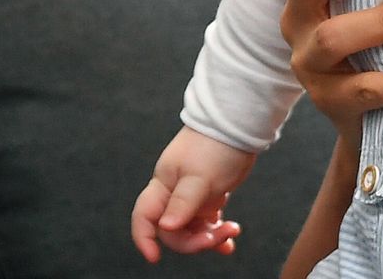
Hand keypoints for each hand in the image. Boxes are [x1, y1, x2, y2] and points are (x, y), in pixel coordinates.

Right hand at [130, 127, 255, 262]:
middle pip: (172, 230)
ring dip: (209, 237)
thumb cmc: (216, 145)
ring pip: (192, 228)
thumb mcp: (199, 177)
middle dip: (193, 240)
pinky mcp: (208, 196)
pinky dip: (217, 231)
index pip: (144, 217)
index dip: (144, 238)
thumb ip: (182, 203)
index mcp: (164, 185)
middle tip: (217, 236)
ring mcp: (191, 196)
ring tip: (231, 231)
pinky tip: (230, 236)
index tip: (155, 257)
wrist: (238, 125)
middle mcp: (173, 193)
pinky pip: (208, 222)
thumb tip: (166, 227)